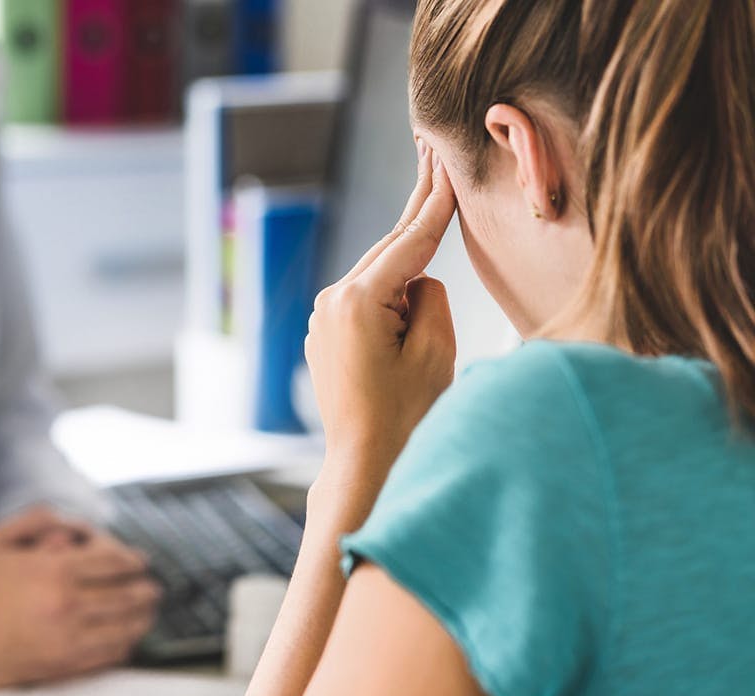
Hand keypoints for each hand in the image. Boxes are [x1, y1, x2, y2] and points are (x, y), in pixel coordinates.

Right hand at [0, 507, 160, 688]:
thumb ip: (39, 519)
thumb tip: (75, 523)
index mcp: (55, 571)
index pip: (114, 563)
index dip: (134, 562)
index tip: (141, 562)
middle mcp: (67, 604)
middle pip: (127, 596)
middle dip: (146, 590)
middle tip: (153, 588)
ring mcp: (66, 638)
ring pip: (124, 628)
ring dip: (143, 618)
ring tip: (148, 613)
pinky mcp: (61, 665)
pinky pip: (106, 656)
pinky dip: (123, 646)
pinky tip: (127, 639)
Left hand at [306, 140, 456, 480]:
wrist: (364, 463)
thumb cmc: (404, 417)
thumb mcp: (435, 353)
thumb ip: (429, 297)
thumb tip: (417, 279)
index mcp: (359, 302)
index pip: (410, 242)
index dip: (435, 203)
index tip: (446, 164)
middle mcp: (333, 302)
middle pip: (388, 249)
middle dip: (417, 210)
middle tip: (433, 157)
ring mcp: (324, 318)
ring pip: (376, 273)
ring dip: (405, 253)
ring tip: (429, 198)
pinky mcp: (326, 334)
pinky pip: (365, 297)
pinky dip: (389, 284)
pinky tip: (408, 270)